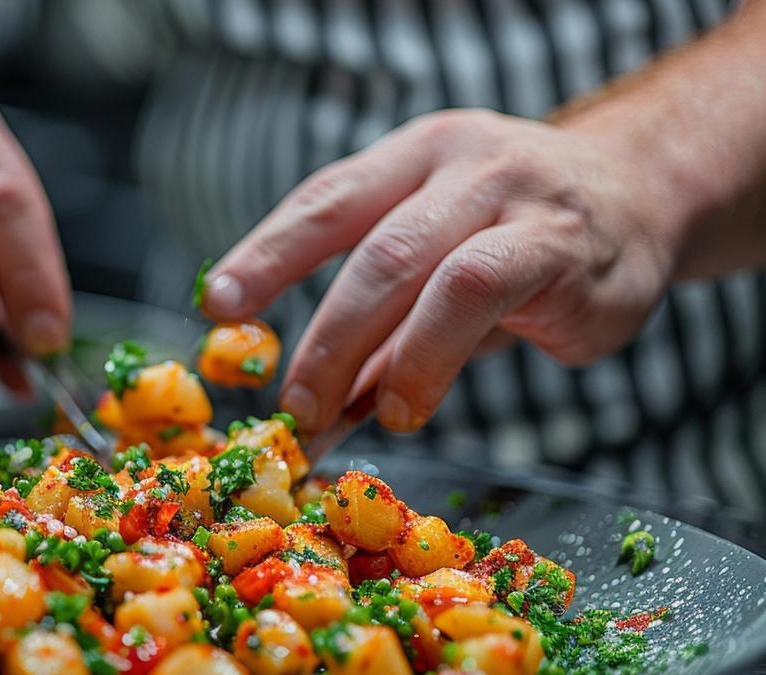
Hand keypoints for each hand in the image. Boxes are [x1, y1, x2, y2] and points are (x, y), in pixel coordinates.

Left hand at [201, 109, 682, 433]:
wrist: (642, 197)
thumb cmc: (518, 241)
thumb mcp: (439, 266)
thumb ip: (384, 329)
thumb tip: (320, 409)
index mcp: (410, 158)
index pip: (324, 202)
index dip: (266, 254)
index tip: (218, 306)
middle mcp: (458, 164)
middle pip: (368, 249)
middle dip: (321, 336)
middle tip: (293, 406)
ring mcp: (513, 196)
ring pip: (420, 269)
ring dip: (372, 354)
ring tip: (350, 416)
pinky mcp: (560, 245)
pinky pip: (479, 294)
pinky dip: (432, 355)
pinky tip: (414, 402)